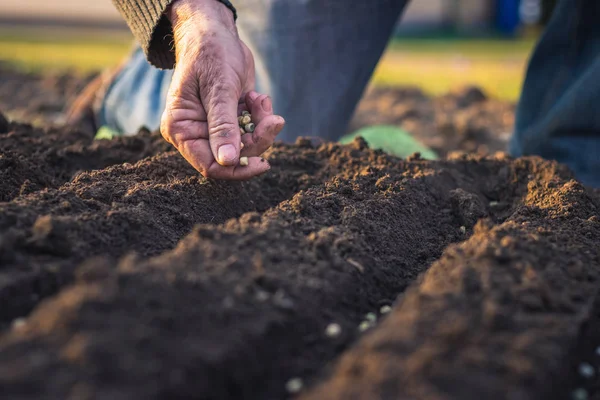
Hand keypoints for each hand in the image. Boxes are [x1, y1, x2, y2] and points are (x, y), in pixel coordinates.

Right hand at [161, 0, 284, 179]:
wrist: (216, 32)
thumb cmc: (210, 53)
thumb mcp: (218, 88)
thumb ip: (222, 125)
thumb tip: (228, 161)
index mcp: (181, 129)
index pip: (209, 165)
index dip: (236, 169)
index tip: (263, 162)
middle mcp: (196, 132)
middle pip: (233, 157)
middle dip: (256, 139)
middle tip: (274, 120)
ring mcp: (214, 127)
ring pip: (246, 144)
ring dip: (261, 125)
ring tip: (261, 101)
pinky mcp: (231, 120)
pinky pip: (252, 130)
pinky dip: (260, 116)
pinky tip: (257, 97)